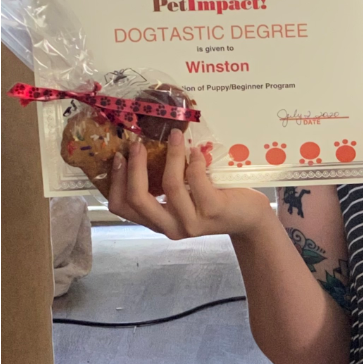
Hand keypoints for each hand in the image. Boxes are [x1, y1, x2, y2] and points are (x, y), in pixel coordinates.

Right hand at [108, 130, 272, 240]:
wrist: (248, 217)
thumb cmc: (212, 201)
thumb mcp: (182, 197)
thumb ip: (162, 184)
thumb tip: (142, 147)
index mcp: (157, 222)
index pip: (121, 207)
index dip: (114, 181)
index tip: (118, 156)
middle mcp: (170, 227)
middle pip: (138, 199)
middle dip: (134, 167)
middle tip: (137, 144)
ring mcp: (191, 222)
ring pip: (169, 185)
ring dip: (170, 155)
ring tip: (175, 136)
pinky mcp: (212, 211)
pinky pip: (195, 179)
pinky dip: (194, 161)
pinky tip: (198, 152)